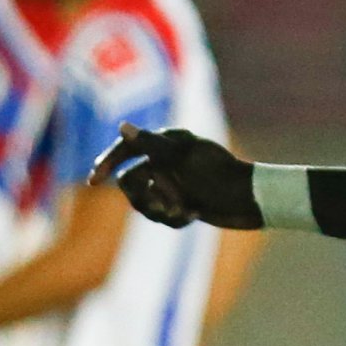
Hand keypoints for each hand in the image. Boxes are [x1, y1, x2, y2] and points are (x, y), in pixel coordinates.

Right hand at [99, 126, 258, 231]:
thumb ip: (150, 144)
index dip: (107, 161)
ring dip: (161, 211)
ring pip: (143, 201)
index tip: (93, 181)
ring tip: (184, 213)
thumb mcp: (183, 160)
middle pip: (130, 182)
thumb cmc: (220, 175)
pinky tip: (194, 216)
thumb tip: (122, 126)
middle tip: (170, 206)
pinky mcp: (179, 201)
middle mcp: (166, 161)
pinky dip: (175, 218)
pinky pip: (160, 214)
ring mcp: (172, 182)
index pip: (126, 149)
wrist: (251, 201)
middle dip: (147, 199)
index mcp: (166, 144)